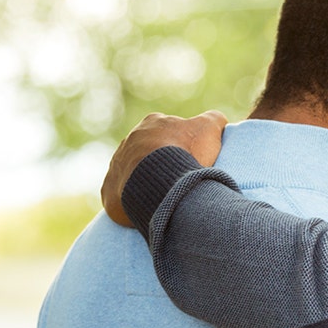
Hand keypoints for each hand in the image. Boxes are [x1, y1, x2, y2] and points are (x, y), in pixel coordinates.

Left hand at [101, 110, 228, 225]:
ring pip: (134, 173)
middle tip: (180, 179)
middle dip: (162, 163)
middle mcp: (130, 141)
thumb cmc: (184, 152)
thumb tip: (217, 121)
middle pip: (149, 152)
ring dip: (147, 181)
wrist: (158, 180)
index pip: (168, 131)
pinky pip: (122, 194)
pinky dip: (133, 200)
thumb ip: (213, 120)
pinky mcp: (110, 189)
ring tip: (166, 195)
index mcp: (152, 123)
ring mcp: (117, 164)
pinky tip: (148, 207)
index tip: (192, 158)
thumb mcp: (208, 129)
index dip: (182, 144)